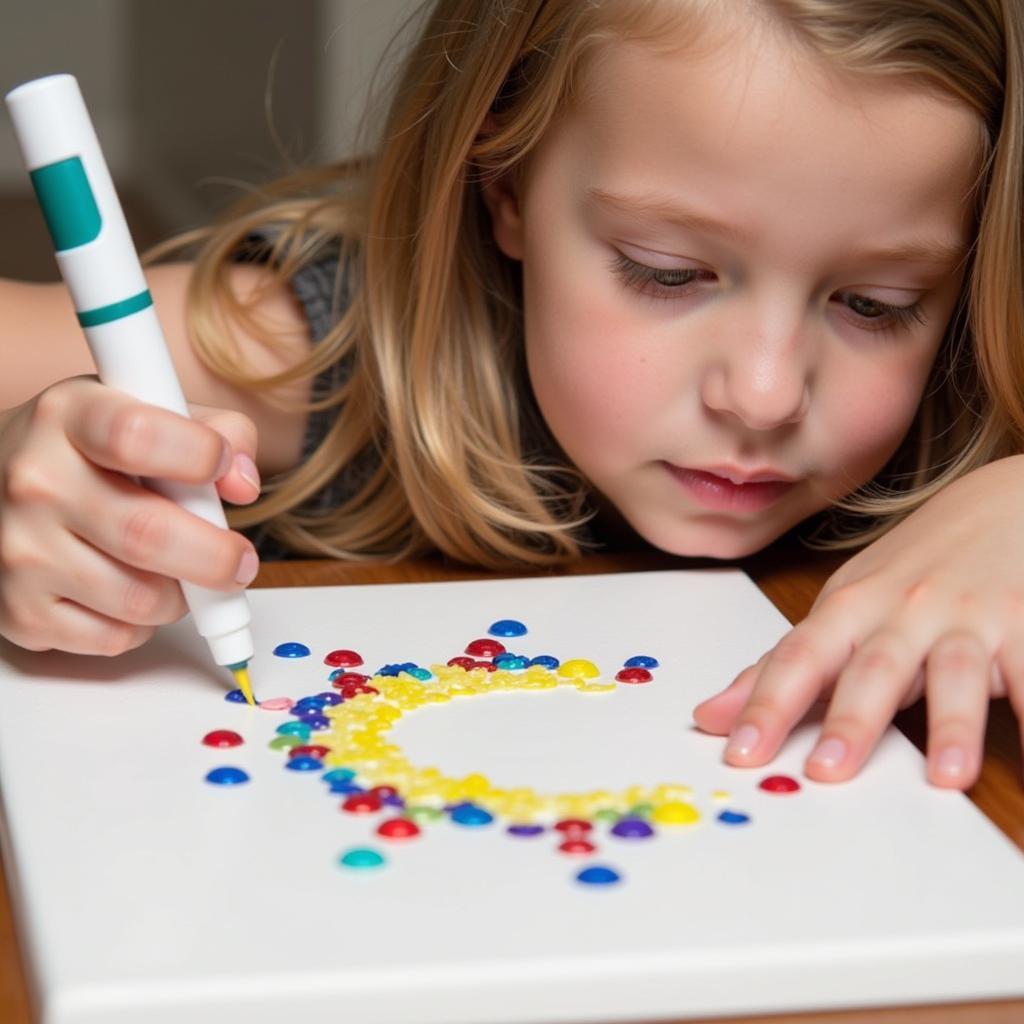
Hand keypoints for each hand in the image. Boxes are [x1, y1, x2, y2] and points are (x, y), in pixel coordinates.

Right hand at [0, 376, 261, 656]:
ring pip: (139, 598)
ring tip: (182, 574)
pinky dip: (145, 625)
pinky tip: (136, 591)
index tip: (223, 466)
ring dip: (182, 596)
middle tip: (241, 562)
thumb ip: (216, 431)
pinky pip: (114, 637)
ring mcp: (20, 550)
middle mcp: (35, 481)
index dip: (198, 456)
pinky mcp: (19, 612)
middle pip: (147, 535)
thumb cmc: (93, 450)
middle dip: (216, 557)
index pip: (136, 437)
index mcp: (70, 418)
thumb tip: (243, 483)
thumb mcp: (150, 410)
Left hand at [693, 454, 1023, 788]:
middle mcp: (902, 610)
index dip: (766, 705)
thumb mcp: (838, 610)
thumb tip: (709, 717)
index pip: (796, 660)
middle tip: (826, 770)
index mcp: (848, 609)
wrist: (1002, 502)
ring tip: (945, 778)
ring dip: (950, 724)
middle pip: (872, 668)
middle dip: (849, 718)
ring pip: (956, 671)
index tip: (739, 752)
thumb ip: (778, 668)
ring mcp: (966, 617)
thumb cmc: (907, 572)